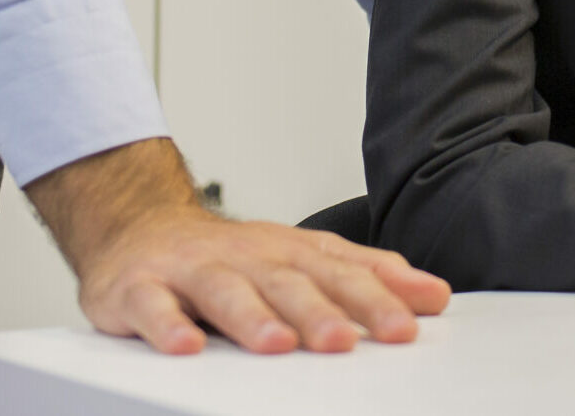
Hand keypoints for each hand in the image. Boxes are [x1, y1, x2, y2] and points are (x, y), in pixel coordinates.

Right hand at [26, 138, 449, 353]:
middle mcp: (249, 256)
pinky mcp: (140, 289)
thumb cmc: (234, 256)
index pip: (342, 271)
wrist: (144, 227)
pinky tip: (187, 347)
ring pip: (227, 291)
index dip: (379, 294)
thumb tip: (433, 296)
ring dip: (254, 318)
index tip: (413, 320)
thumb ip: (365, 278)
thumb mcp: (302, 260)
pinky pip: (153, 307)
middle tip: (349, 342)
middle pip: (290, 281)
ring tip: (279, 345)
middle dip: (322, 311)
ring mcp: (194, 270)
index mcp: (291, 251)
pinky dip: (168, 326)